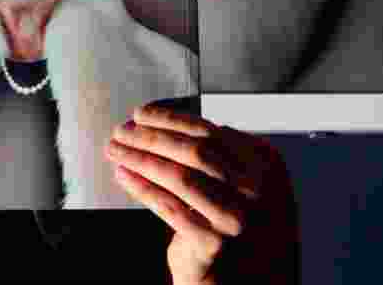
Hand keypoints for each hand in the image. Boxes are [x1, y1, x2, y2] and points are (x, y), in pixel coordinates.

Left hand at [105, 101, 296, 284]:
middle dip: (150, 136)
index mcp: (265, 164)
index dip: (168, 119)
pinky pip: (169, 207)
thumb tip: (162, 122)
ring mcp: (236, 218)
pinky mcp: (213, 244)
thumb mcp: (239, 179)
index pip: (208, 130)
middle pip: (192, 151)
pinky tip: (125, 176)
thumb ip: (215, 152)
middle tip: (121, 130)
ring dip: (140, 158)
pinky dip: (142, 188)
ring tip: (117, 150)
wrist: (245, 280)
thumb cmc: (234, 223)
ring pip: (179, 176)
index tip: (141, 114)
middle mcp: (257, 190)